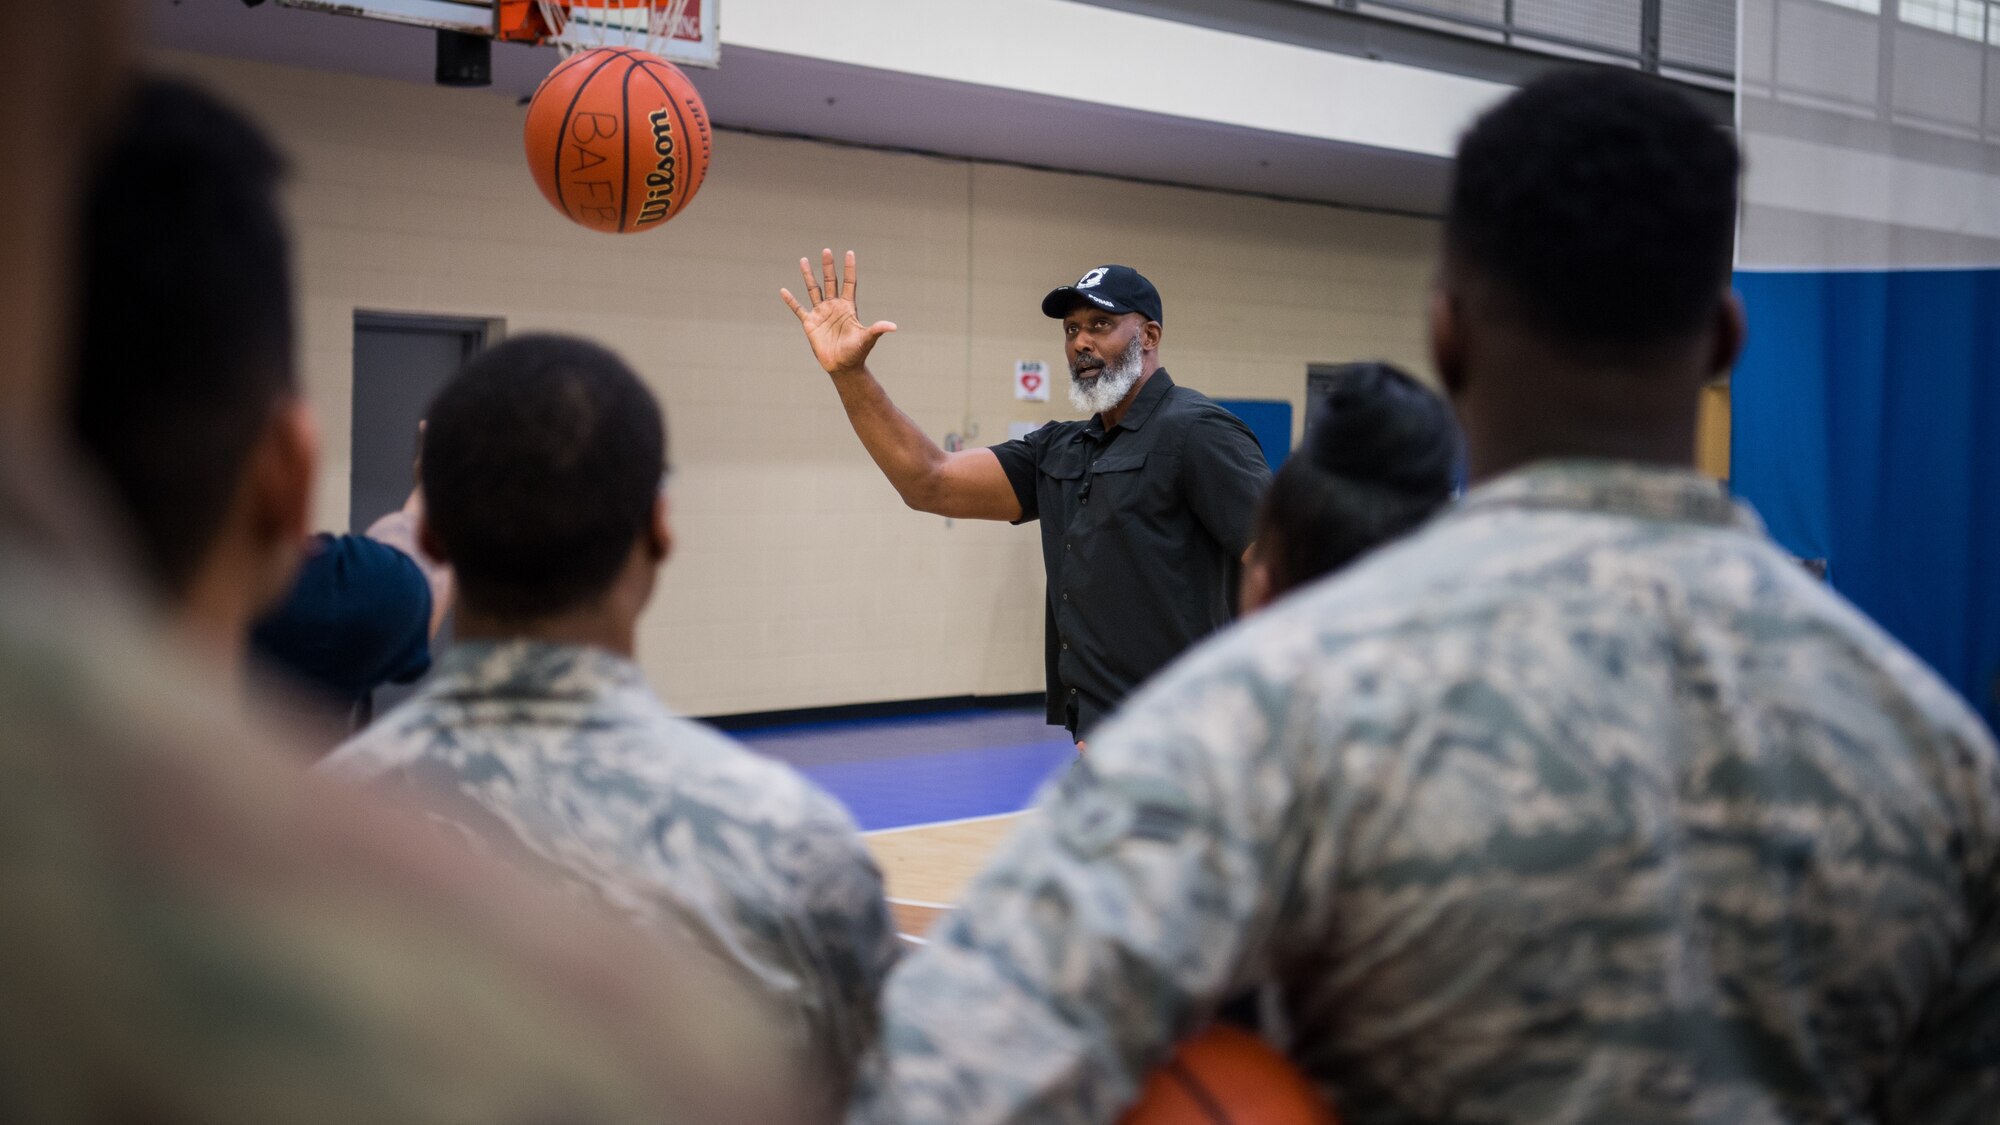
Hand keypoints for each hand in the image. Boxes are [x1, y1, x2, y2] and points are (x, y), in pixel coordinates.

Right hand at [780, 249, 897, 375]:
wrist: (842, 367)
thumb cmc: (856, 353)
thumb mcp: (867, 339)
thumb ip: (877, 330)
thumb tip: (893, 326)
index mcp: (848, 307)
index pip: (849, 283)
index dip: (849, 268)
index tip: (850, 252)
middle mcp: (834, 307)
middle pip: (830, 281)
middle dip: (828, 266)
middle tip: (826, 250)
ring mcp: (821, 313)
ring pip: (813, 290)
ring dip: (808, 275)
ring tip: (803, 259)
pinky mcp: (810, 323)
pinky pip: (798, 309)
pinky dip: (791, 300)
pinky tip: (783, 290)